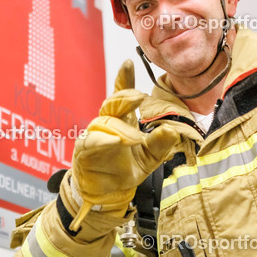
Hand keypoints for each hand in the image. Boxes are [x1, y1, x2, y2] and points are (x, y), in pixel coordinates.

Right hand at [69, 60, 177, 231]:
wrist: (108, 194)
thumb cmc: (126, 168)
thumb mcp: (150, 157)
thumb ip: (160, 144)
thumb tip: (172, 130)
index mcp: (123, 120)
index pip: (122, 96)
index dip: (124, 79)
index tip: (129, 63)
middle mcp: (107, 123)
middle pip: (112, 104)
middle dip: (124, 98)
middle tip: (139, 96)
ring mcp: (94, 136)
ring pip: (103, 123)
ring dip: (118, 127)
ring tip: (132, 134)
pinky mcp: (84, 151)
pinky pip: (91, 142)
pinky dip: (102, 141)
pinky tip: (114, 140)